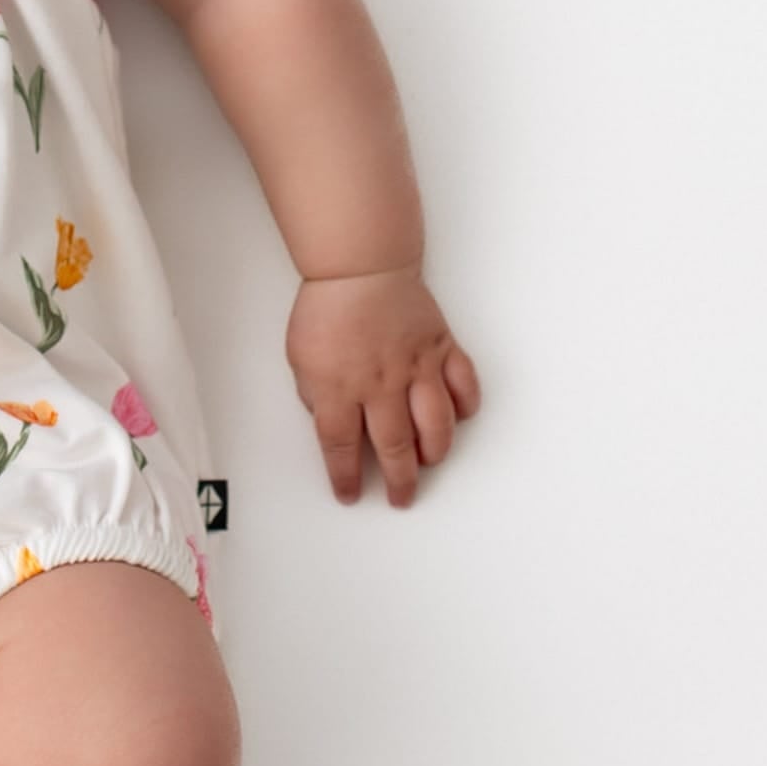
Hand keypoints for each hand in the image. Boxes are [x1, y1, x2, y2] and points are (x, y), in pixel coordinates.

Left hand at [285, 266, 480, 507]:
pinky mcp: (442, 349)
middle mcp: (381, 384)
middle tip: (401, 498)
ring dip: (434, 452)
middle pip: (394, 446)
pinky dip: (465, 406)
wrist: (360, 268)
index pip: (341, 447)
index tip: (350, 494)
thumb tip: (331, 424)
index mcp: (339, 387)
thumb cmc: (327, 310)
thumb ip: (316, 397)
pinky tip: (458, 418)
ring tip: (428, 463)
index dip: (345, 476)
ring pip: (436, 424)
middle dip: (399, 480)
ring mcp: (417, 367)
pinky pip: (464, 385)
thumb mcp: (301, 359)